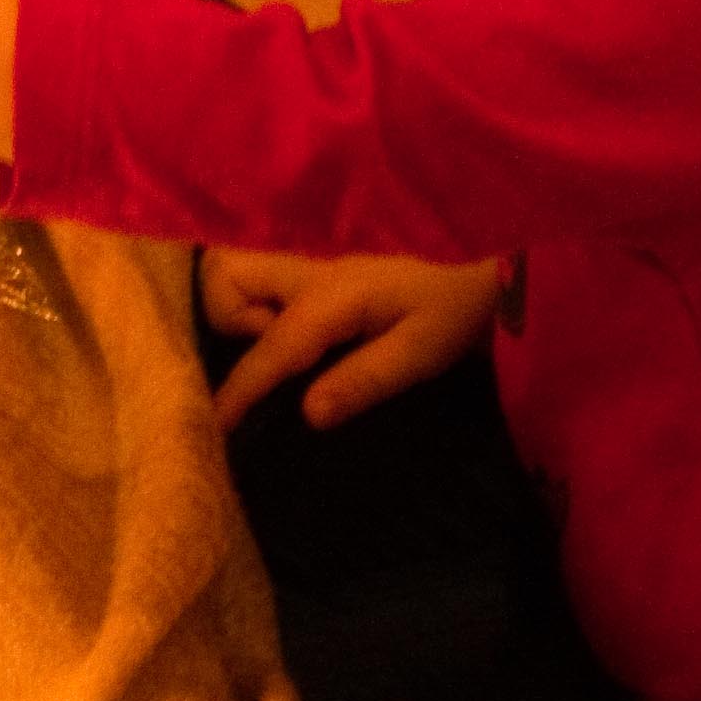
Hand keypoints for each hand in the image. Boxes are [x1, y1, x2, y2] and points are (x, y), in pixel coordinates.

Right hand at [200, 250, 499, 432]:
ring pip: (243, 277)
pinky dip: (258, 318)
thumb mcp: (422, 354)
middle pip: (231, 275)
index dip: (241, 388)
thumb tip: (307, 413)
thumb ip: (365, 380)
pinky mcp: (321, 283)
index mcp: (333, 296)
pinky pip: (267, 294)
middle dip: (221, 317)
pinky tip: (289, 355)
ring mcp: (314, 274)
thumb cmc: (454, 317)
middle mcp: (312, 276)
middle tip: (255, 370)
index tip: (215, 426)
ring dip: (238, 315)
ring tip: (274, 365)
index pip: (273, 345)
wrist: (485, 281)